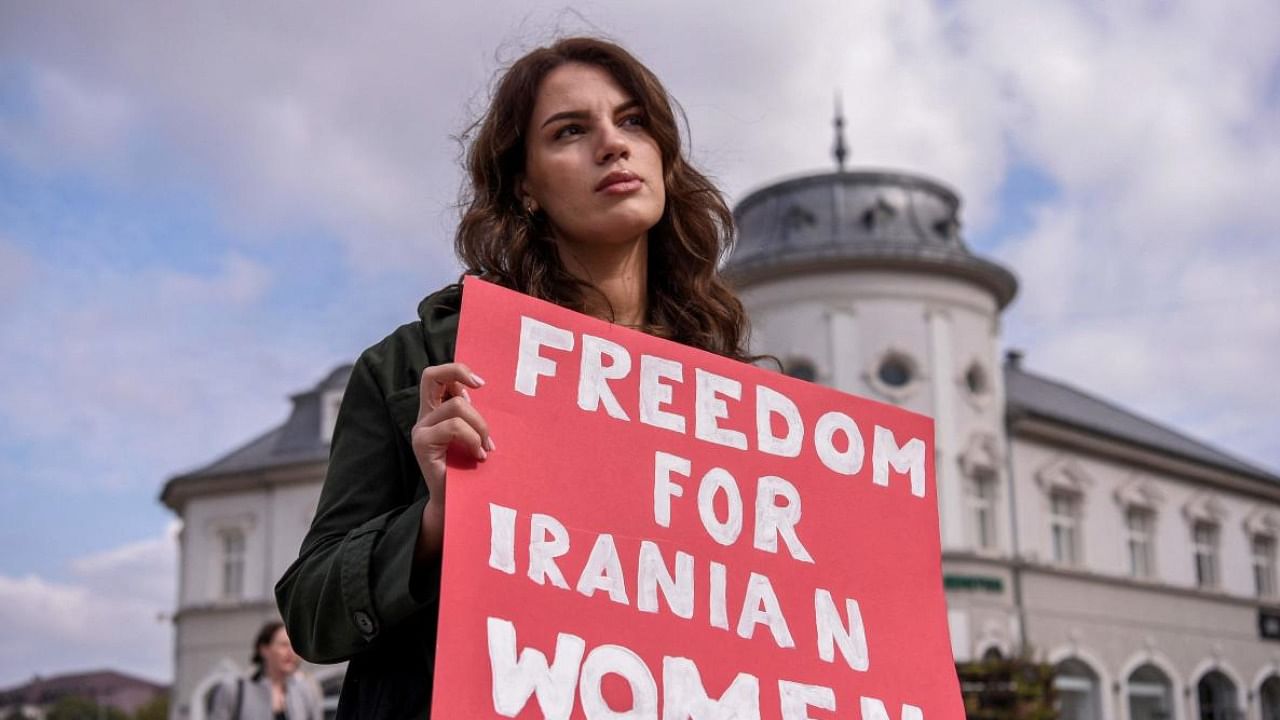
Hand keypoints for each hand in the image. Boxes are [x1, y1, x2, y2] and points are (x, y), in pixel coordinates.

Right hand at [411, 362, 492, 507]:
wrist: (456, 502)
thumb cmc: (468, 468)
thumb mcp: (472, 435)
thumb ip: (471, 416)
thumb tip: (479, 393)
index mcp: (434, 412)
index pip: (435, 376)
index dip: (456, 370)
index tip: (480, 384)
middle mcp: (424, 417)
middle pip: (431, 375)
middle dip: (459, 372)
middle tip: (480, 388)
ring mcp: (421, 430)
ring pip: (457, 406)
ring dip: (480, 425)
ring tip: (485, 447)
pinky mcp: (423, 443)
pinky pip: (455, 427)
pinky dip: (473, 439)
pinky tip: (478, 456)